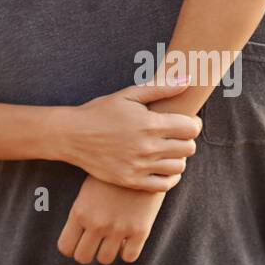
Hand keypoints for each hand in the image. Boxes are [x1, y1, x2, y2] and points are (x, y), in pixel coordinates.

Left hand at [57, 176, 166, 264]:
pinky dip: (127, 251)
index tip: (78, 240)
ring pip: (105, 259)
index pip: (65, 247)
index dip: (71, 247)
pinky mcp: (140, 230)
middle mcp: (97, 223)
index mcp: (80, 211)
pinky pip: (129, 257)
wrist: (140, 157)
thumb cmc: (110, 170)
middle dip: (87, 251)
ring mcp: (119, 228)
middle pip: (83, 257)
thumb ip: (82, 211)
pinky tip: (127, 237)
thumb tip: (78, 231)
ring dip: (107, 250)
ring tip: (111, 236)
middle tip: (94, 241)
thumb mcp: (88, 188)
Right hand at [58, 79, 200, 190]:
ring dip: (177, 157)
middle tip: (174, 134)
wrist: (72, 135)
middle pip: (189, 148)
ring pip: (179, 167)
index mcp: (150, 124)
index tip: (184, 121)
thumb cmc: (100, 111)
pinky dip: (169, 176)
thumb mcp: (128, 95)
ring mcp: (140, 166)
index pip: (191, 128)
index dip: (192, 123)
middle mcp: (148, 147)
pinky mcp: (132, 181)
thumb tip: (188, 80)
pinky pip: (165, 184)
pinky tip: (161, 166)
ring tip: (166, 149)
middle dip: (186, 139)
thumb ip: (161, 88)